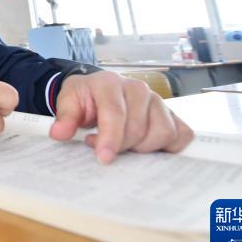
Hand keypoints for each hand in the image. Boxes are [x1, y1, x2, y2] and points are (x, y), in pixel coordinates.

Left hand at [50, 71, 193, 163]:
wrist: (98, 90)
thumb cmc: (85, 97)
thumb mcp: (68, 102)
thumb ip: (65, 118)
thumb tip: (59, 134)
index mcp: (109, 82)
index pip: (115, 113)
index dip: (110, 138)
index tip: (103, 158)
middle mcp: (137, 88)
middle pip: (138, 128)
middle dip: (121, 146)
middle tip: (103, 148)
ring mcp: (157, 100)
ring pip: (162, 133)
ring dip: (143, 148)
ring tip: (123, 145)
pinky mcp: (171, 114)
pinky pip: (181, 134)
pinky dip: (168, 147)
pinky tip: (147, 149)